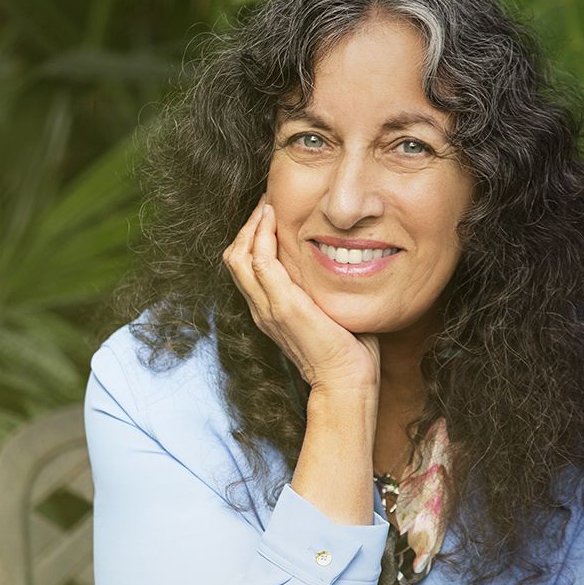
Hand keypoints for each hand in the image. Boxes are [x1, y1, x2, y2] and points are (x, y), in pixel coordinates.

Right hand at [223, 198, 379, 395]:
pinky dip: (262, 235)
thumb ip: (325, 291)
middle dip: (248, 226)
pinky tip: (273, 218)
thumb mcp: (330, 314)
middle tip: (267, 203)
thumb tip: (347, 266)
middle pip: (235, 258)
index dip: (253, 237)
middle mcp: (262, 309)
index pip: (246, 267)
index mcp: (270, 312)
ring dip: (252, 225)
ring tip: (268, 204)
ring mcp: (268, 308)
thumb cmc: (348, 353)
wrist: (346, 382)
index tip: (271, 214)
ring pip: (240, 256)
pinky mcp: (282, 306)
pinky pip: (260, 262)